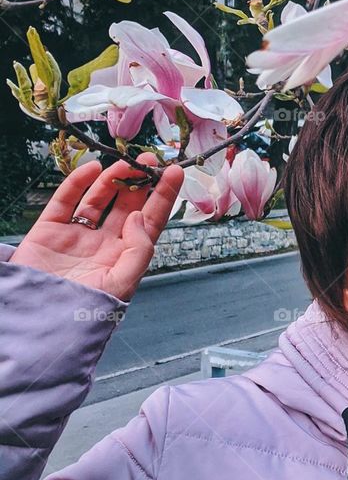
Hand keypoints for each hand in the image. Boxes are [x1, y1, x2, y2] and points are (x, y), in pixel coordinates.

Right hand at [9, 152, 184, 302]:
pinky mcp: (50, 230)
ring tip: (125, 163)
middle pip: (127, 206)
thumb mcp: (123, 283)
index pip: (150, 221)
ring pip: (98, 200)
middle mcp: (104, 244)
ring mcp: (77, 235)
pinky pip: (65, 201)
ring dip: (112, 180)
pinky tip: (92, 169)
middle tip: (150, 159)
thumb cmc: (85, 309)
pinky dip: (77, 183)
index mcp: (125, 257)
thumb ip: (138, 249)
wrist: (40, 319)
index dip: (163, 196)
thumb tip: (138, 216)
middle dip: (140, 182)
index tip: (176, 171)